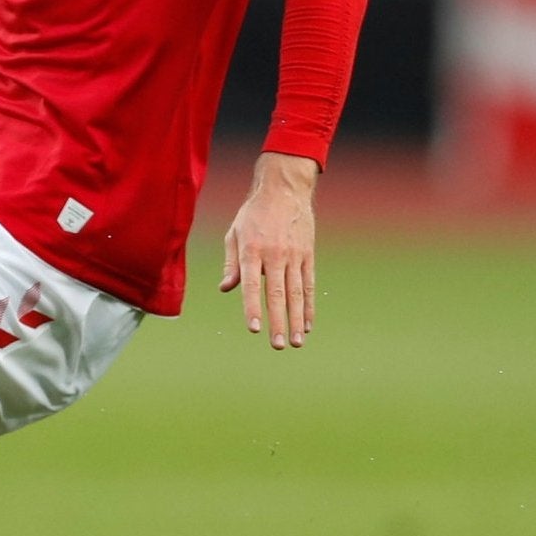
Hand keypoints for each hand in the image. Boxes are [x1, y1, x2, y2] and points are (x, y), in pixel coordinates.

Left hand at [220, 152, 318, 349]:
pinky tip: (306, 324)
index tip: (255, 329)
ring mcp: (294, 256)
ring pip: (296, 293)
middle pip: (277, 294)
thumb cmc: (253, 214)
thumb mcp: (234, 233)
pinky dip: (308, 306)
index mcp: (252, 251)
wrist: (284, 190)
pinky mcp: (308, 255)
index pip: (251, 285)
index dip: (252, 308)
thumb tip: (226, 288)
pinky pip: (309, 284)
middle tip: (276, 345)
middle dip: (277, 321)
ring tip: (295, 342)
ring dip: (296, 319)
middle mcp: (275, 255)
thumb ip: (231, 263)